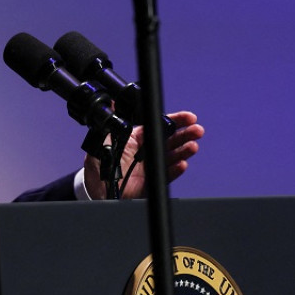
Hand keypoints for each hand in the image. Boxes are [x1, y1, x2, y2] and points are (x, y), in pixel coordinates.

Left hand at [84, 111, 203, 199]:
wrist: (96, 191)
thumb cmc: (99, 165)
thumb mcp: (103, 141)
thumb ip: (111, 124)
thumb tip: (112, 104)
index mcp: (136, 139)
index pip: (159, 127)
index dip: (174, 121)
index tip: (188, 118)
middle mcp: (146, 152)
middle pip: (169, 140)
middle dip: (184, 135)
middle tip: (197, 130)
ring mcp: (150, 167)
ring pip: (171, 157)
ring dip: (183, 151)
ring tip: (192, 146)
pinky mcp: (151, 182)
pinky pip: (166, 175)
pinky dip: (174, 170)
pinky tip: (182, 164)